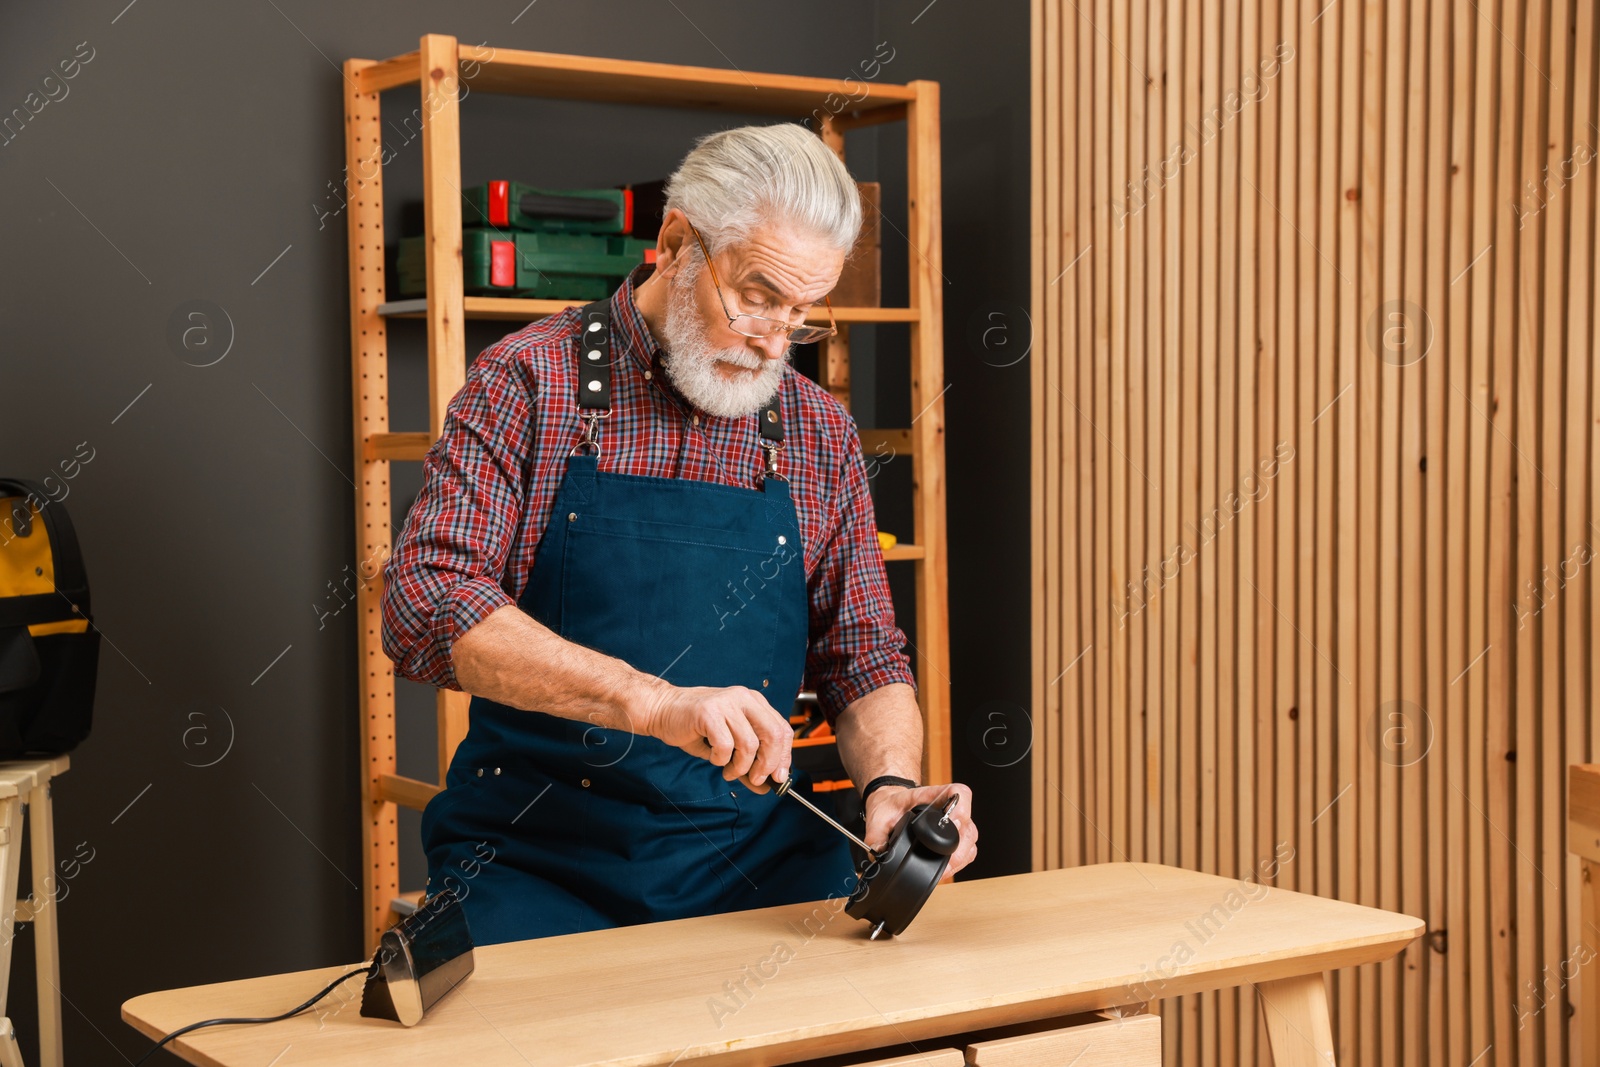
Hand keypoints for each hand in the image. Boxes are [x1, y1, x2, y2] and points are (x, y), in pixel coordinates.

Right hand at [640, 683, 792, 789]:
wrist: (662, 710)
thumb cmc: (695, 726)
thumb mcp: (728, 743)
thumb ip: (747, 763)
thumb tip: (765, 787)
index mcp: (754, 702)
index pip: (782, 729)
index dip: (784, 756)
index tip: (778, 777)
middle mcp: (744, 698)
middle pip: (773, 735)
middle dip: (768, 764)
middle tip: (757, 779)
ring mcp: (727, 703)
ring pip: (749, 744)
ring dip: (740, 766)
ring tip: (728, 770)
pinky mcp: (709, 712)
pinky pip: (725, 746)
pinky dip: (721, 759)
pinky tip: (713, 757)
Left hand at [863, 782, 978, 876]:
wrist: (891, 807)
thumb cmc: (890, 807)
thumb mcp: (879, 816)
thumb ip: (876, 835)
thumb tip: (879, 853)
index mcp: (933, 795)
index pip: (958, 793)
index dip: (960, 808)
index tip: (952, 821)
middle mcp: (950, 808)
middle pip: (968, 825)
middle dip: (958, 847)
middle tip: (942, 861)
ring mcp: (957, 823)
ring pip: (971, 840)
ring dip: (960, 857)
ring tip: (942, 867)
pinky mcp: (958, 837)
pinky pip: (969, 851)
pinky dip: (960, 862)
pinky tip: (946, 867)